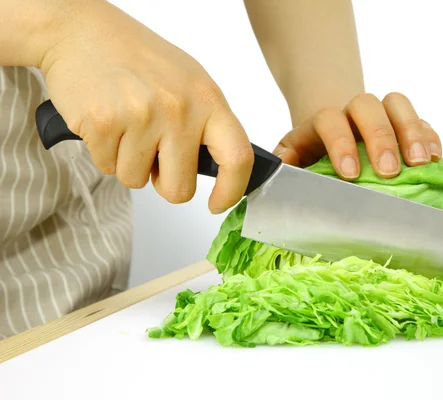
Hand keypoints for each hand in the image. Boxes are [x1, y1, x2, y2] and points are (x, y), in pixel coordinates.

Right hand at [39, 1, 252, 212]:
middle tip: (154, 156)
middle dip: (164, 183)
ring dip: (129, 163)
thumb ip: (205, 124)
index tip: (218, 203)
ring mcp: (141, 117)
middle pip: (179, 189)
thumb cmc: (138, 58)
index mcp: (207, 99)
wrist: (82, 31)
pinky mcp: (104, 124)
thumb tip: (217, 168)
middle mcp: (179, 109)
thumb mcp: (189, 82)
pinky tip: (107, 122)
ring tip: (127, 125)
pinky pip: (108, 167)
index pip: (237, 157)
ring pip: (137, 180)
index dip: (231, 190)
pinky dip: (105, 153)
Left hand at [273, 92, 441, 178]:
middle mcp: (352, 110)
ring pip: (398, 105)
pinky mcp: (405, 123)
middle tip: (389, 172)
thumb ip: (286, 161)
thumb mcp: (294, 156)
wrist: (333, 134)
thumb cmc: (313, 153)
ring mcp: (381, 113)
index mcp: (323, 120)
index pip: (330, 120)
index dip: (340, 143)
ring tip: (421, 162)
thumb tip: (282, 168)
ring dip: (412, 132)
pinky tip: (435, 158)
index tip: (350, 173)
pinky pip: (422, 121)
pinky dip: (430, 137)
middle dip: (380, 138)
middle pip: (367, 106)